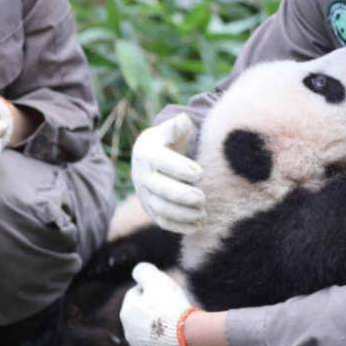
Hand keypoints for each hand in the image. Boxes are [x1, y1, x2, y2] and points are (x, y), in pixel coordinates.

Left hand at [120, 263, 194, 345]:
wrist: (187, 338)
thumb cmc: (170, 306)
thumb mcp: (156, 280)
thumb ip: (143, 271)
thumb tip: (138, 270)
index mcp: (127, 312)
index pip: (135, 293)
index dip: (150, 287)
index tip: (164, 289)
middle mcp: (129, 332)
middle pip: (141, 313)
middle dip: (152, 306)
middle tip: (171, 303)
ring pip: (147, 330)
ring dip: (157, 323)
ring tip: (175, 319)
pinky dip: (163, 340)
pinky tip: (175, 335)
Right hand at [131, 114, 205, 233]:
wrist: (150, 157)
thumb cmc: (167, 141)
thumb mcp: (170, 131)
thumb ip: (177, 126)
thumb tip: (182, 119)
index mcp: (147, 153)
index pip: (161, 162)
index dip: (179, 168)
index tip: (200, 173)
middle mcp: (142, 176)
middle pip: (159, 189)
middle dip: (181, 195)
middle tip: (202, 198)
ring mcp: (145, 195)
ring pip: (160, 208)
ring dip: (182, 214)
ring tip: (203, 214)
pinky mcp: (151, 210)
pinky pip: (162, 221)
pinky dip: (179, 226)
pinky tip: (198, 226)